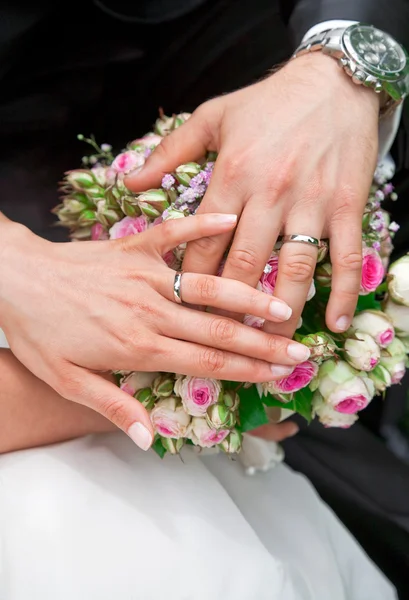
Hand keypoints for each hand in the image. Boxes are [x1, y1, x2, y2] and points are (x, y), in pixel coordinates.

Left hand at [0, 213, 308, 449]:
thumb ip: (114, 407)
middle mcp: (150, 310)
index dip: (248, 372)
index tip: (280, 377)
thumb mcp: (68, 382)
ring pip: (208, 287)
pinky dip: (202, 225)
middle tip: (300, 350)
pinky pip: (173, 234)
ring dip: (249, 296)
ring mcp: (145, 275)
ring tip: (284, 304)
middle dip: (264, 344)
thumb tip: (150, 439)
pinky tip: (231, 219)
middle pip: (219, 331)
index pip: (207, 363)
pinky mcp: (134, 247)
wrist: (14, 279)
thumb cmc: (39, 332)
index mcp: (138, 346)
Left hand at [125, 52, 379, 339]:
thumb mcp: (212, 118)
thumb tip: (129, 182)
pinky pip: (345, 257)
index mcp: (233, 175)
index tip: (181, 310)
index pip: (205, 244)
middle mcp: (270, 194)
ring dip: (281, 314)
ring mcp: (311, 203)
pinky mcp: (346, 207)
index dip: (190, 282)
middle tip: (219, 342)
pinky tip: (333, 323)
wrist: (332, 83)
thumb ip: (169, 152)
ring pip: (293, 270)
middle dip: (229, 309)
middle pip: (245, 265)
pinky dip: (340, 293)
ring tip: (270, 347)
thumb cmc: (266, 102)